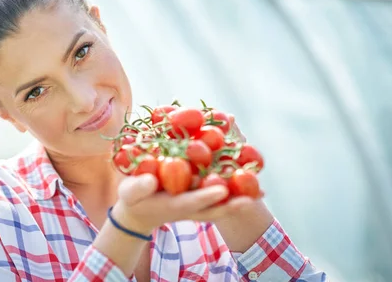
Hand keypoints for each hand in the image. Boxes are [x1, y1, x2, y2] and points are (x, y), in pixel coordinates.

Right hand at [111, 174, 257, 234]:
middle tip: (254, 195)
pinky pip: (220, 197)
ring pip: (222, 205)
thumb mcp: (130, 192)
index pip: (192, 202)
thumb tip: (150, 182)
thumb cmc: (133, 199)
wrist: (139, 211)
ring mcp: (196, 206)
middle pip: (215, 208)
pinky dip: (235, 190)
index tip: (221, 191)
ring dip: (240, 198)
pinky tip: (250, 180)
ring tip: (261, 191)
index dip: (206, 197)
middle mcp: (189, 208)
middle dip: (234, 202)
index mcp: (173, 205)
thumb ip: (138, 188)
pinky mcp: (199, 199)